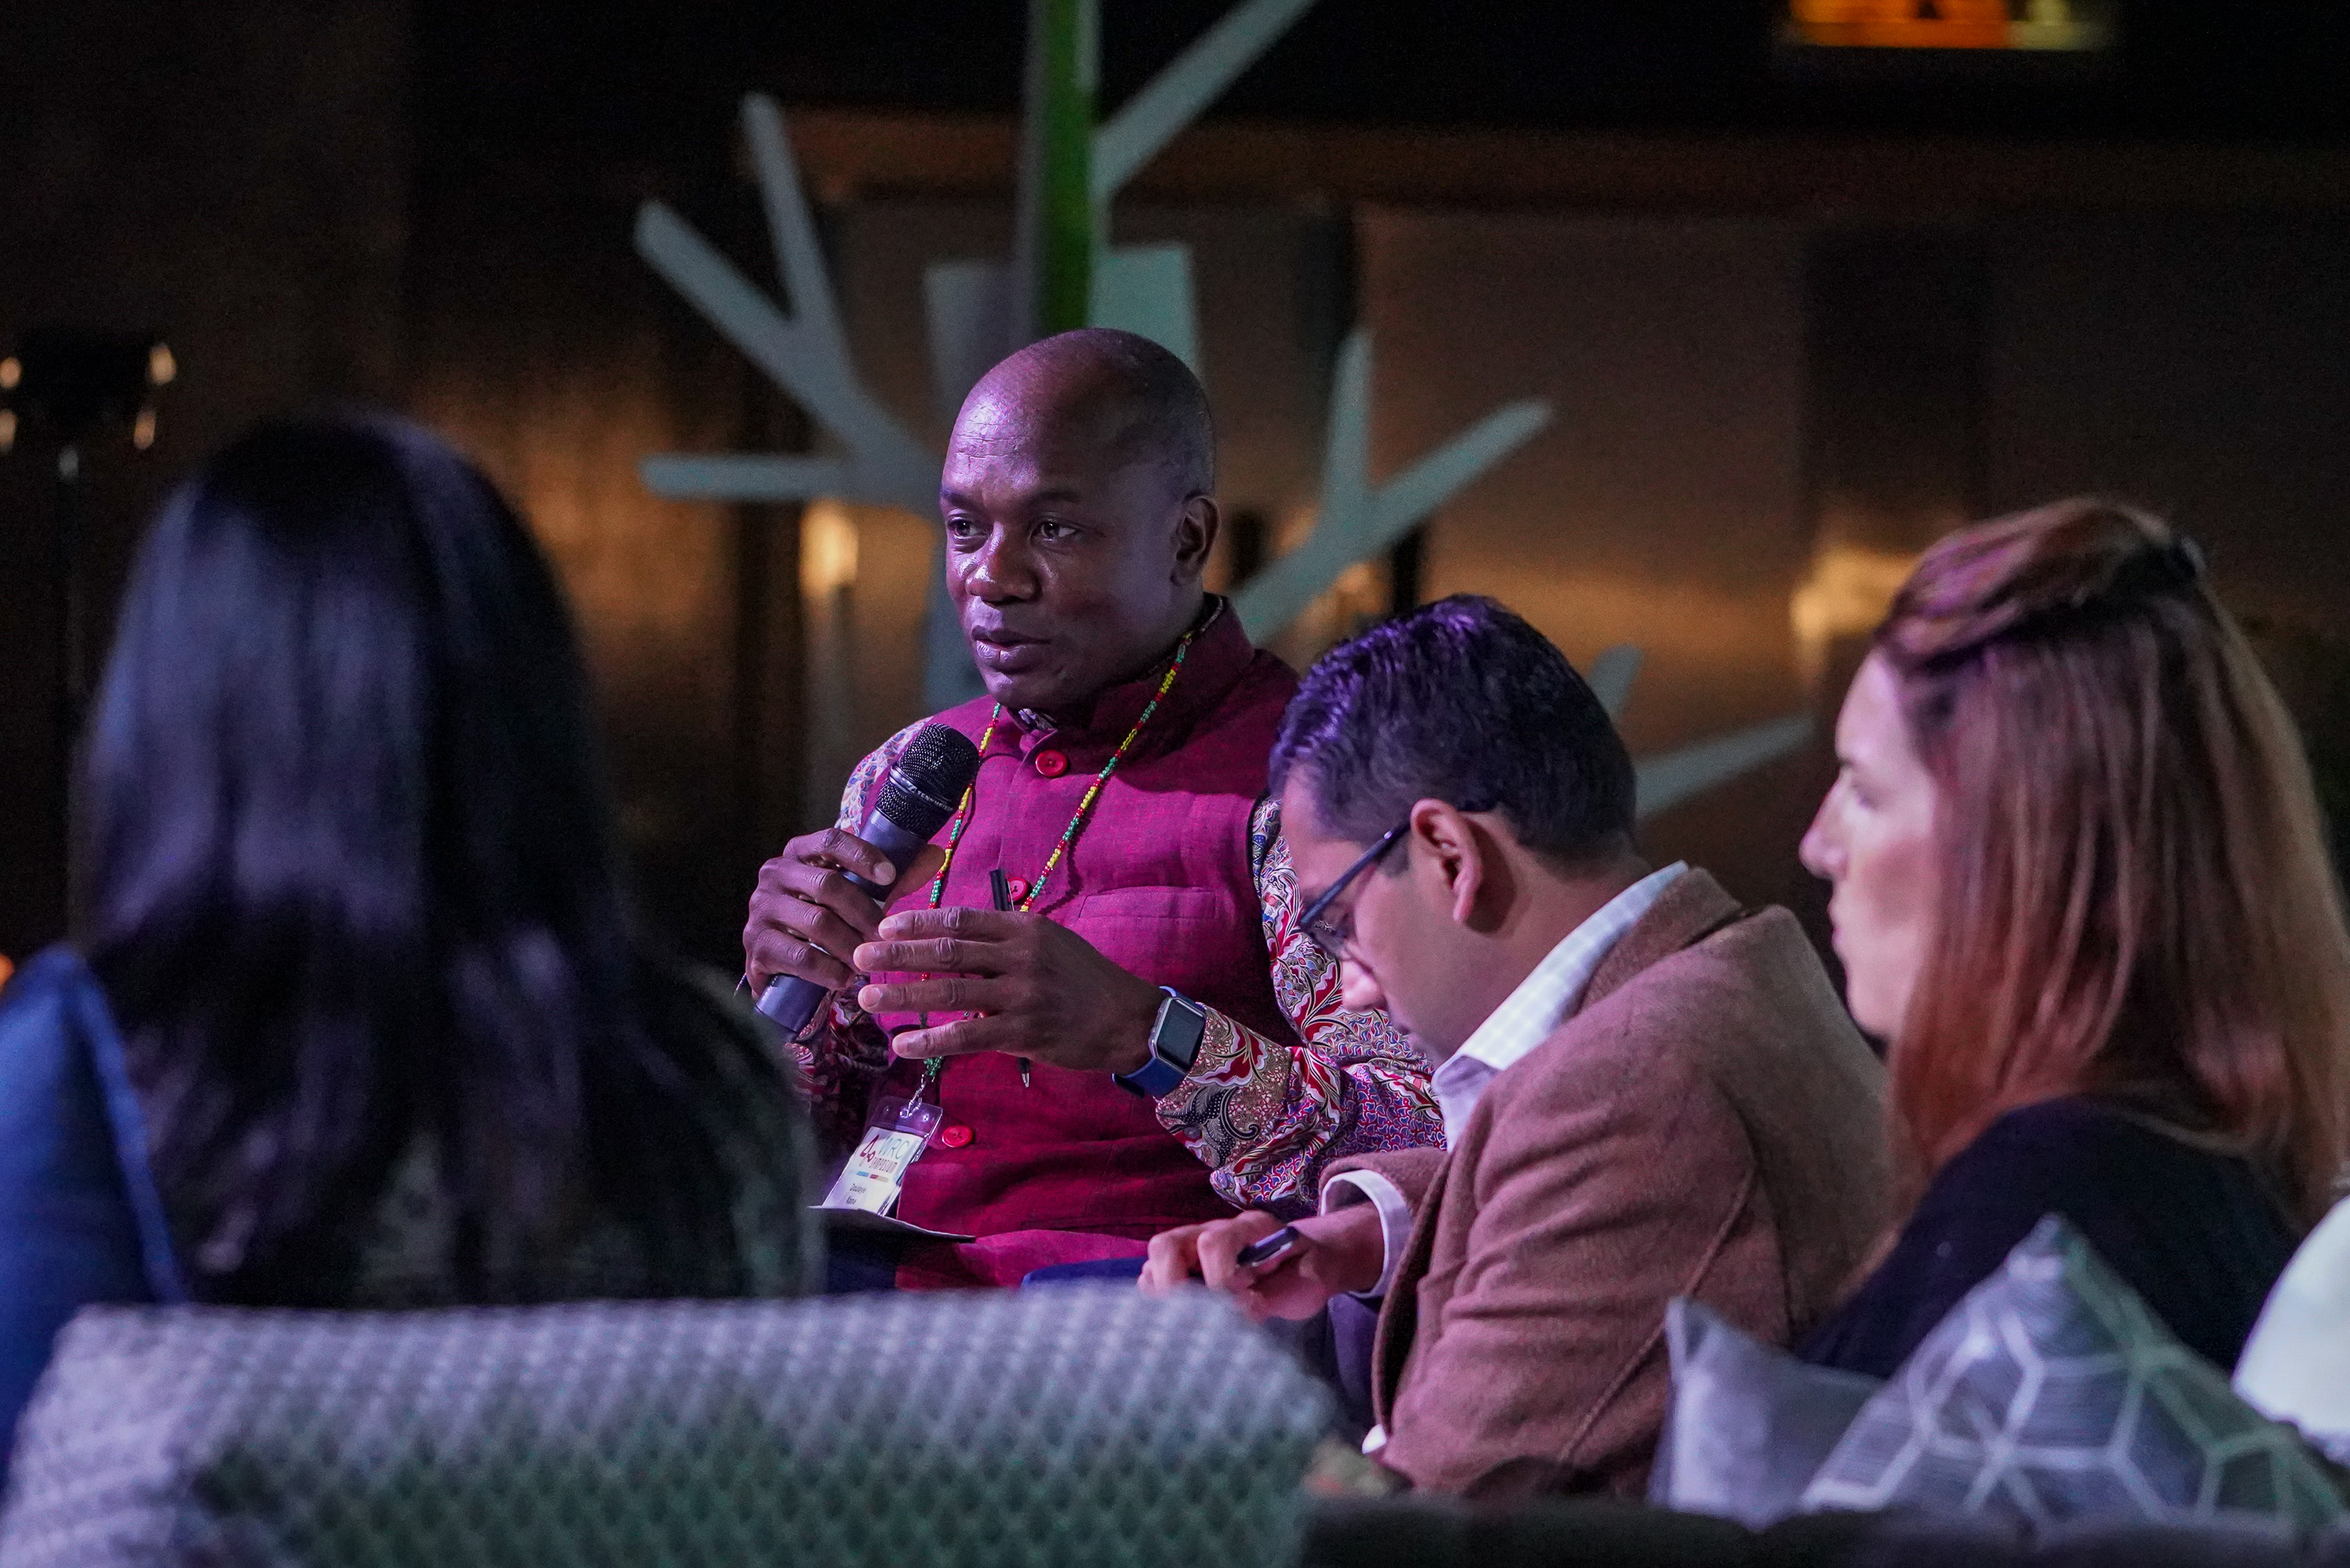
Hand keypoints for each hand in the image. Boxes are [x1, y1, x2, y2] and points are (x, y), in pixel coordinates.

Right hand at [743, 828, 943, 992]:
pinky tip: (845, 979)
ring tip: (869, 960)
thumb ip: (894, 878)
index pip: (830, 839)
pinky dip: (829, 969)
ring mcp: (760, 909)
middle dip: (864, 912)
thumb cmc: (827, 921)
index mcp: (799, 853)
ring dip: (851, 944)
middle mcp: (774, 873)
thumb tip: (937, 853)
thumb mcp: (858, 896)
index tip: (890, 876)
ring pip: (816, 922)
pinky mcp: (756, 946)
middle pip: (827, 885)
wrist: (782, 967)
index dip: (862, 855)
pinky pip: (800, 956)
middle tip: (886, 935)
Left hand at [851, 907, 1164, 1072]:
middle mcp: (1020, 956)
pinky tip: (904, 1042)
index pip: (960, 919)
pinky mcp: (1023, 1032)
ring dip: (903, 994)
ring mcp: (1021, 995)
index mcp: (1023, 928)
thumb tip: (951, 938)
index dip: (918, 922)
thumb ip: (1003, 939)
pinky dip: (932, 1039)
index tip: (884, 925)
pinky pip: (967, 1035)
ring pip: (950, 992)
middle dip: (897, 954)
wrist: (1127, 1018)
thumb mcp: (1049, 942)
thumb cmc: (1083, 979)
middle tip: (858, 955)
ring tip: (867, 996)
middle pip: (946, 951)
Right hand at [1139, 1206, 1385, 1322]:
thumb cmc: (1307, 1271)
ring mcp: (1193, 1251)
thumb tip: (1240, 1311)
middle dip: (1172, 1284)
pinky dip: (1160, 1306)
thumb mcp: (1307, 1280)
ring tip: (1187, 1324)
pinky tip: (1183, 1326)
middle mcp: (1212, 1232)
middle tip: (1194, 1317)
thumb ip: (1273, 1294)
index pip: (1215, 1242)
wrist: (1307, 1265)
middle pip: (1166, 1245)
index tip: (1243, 1303)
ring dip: (1163, 1297)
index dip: (1220, 1277)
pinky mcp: (1184, 1272)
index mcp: (1248, 1228)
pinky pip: (1153, 1284)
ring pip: (1153, 1264)